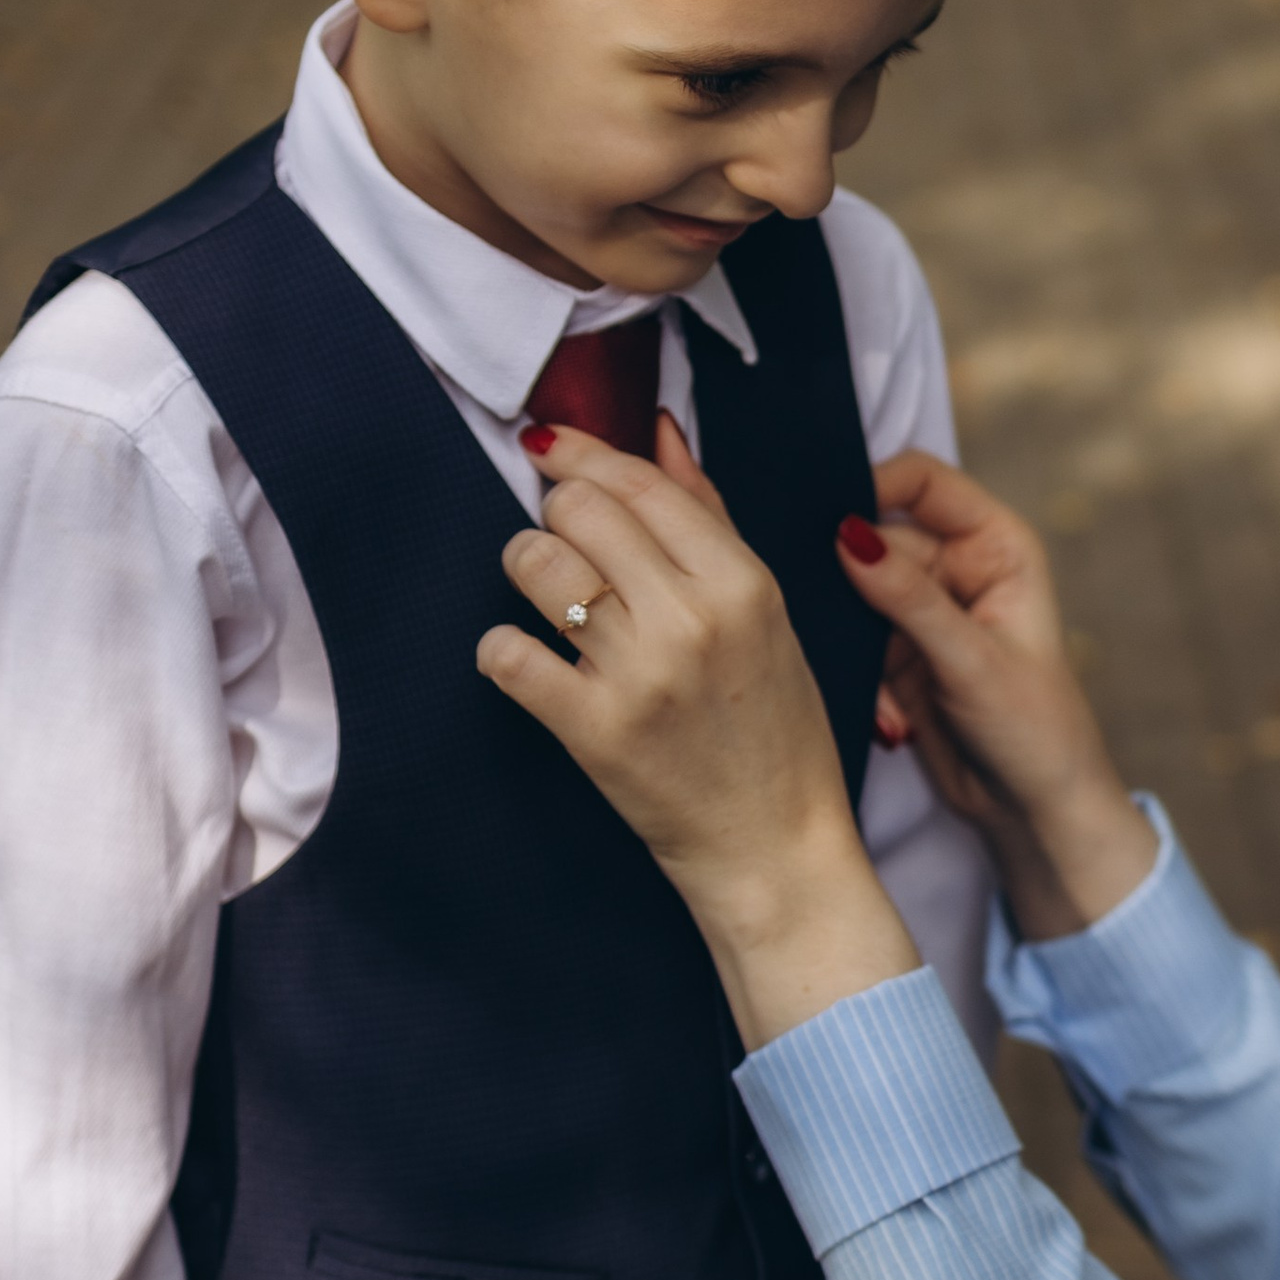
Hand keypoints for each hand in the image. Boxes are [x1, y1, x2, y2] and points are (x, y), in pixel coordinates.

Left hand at [478, 418, 919, 1045]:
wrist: (776, 849)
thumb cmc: (775, 729)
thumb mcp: (768, 612)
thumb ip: (710, 517)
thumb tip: (659, 430)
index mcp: (744, 582)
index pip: (640, 484)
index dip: (581, 452)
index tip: (546, 445)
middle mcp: (692, 618)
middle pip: (577, 510)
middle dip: (556, 516)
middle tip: (565, 545)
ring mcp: (640, 675)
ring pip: (535, 565)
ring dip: (525, 570)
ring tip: (546, 600)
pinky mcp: (593, 731)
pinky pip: (506, 654)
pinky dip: (503, 650)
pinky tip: (528, 662)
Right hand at [841, 455, 1155, 941]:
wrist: (1034, 809)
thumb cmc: (1034, 729)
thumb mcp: (972, 660)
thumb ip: (909, 597)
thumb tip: (846, 535)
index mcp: (996, 544)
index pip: (920, 481)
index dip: (871, 489)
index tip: (828, 526)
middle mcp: (958, 566)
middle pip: (875, 536)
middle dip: (850, 581)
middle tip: (834, 621)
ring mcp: (923, 609)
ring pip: (854, 593)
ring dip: (856, 645)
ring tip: (885, 700)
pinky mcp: (896, 652)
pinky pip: (853, 642)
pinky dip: (863, 681)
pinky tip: (892, 724)